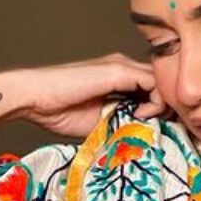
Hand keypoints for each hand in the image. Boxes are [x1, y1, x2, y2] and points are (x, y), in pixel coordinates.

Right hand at [0, 54, 168, 138]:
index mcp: (117, 79)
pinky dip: (155, 101)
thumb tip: (143, 134)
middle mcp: (122, 68)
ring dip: (162, 105)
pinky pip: (152, 83)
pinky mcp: (118, 70)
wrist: (34, 98)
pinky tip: (142, 115)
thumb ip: (122, 121)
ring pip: (159, 82)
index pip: (151, 90)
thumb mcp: (100, 121)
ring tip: (149, 123)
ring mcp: (120, 67)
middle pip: (159, 84)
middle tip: (161, 128)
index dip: (160, 110)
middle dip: (166, 108)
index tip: (158, 129)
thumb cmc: (59, 111)